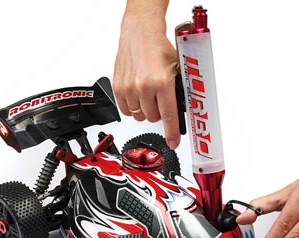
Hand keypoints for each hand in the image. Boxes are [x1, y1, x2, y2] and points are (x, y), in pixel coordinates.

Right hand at [113, 13, 180, 148]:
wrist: (140, 32)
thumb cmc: (159, 48)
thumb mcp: (177, 69)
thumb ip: (177, 92)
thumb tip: (180, 112)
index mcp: (162, 82)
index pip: (168, 116)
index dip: (171, 133)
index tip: (173, 143)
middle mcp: (144, 87)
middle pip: (153, 118)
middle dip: (159, 112)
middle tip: (160, 98)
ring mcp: (128, 88)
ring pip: (140, 116)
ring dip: (145, 109)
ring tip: (148, 93)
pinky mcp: (118, 87)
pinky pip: (126, 111)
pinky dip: (133, 107)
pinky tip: (138, 94)